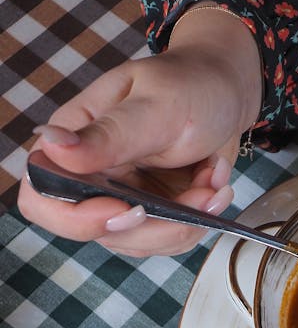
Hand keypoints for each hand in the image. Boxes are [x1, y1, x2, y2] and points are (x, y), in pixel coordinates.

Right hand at [17, 8, 261, 257]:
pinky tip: (214, 183)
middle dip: (161, 222)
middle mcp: (92, 178)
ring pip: (145, 242)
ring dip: (189, 219)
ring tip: (213, 177)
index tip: (132, 209)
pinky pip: (174, 239)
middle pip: (103, 233)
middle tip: (203, 191)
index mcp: (74, 144)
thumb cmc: (188, 85)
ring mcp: (124, 200)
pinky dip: (202, 218)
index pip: (42, 198)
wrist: (226, 93)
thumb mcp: (154, 107)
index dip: (77, 219)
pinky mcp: (156, 215)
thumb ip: (108, 135)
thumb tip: (52, 145)